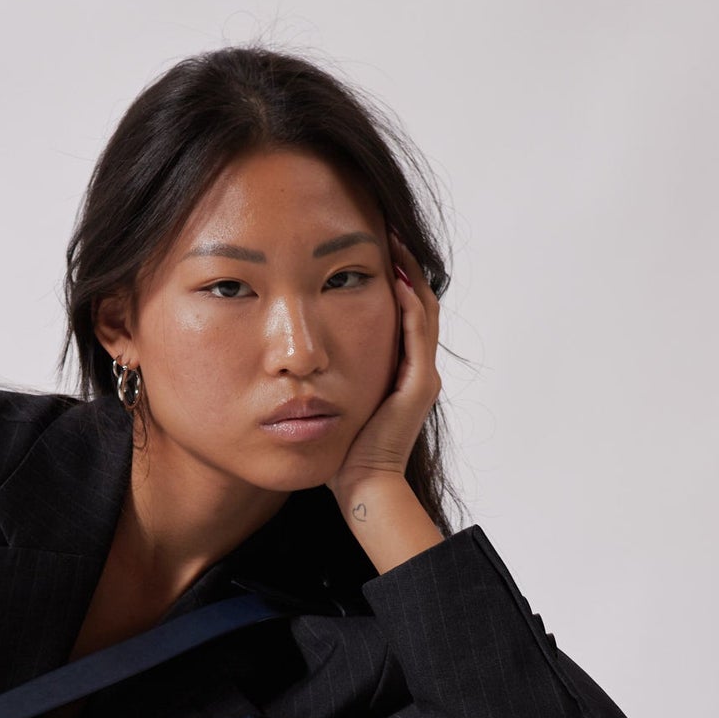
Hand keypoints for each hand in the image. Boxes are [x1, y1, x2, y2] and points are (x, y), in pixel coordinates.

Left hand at [329, 233, 442, 494]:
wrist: (362, 486)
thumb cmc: (341, 452)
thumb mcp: (333, 402)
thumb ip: (326, 376)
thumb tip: (296, 354)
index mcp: (400, 371)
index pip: (402, 312)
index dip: (391, 278)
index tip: (370, 248)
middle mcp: (417, 369)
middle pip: (417, 302)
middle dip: (403, 266)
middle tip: (386, 231)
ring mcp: (422, 376)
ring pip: (422, 311)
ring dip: (408, 275)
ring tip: (392, 243)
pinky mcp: (419, 385)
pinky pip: (416, 333)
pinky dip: (407, 304)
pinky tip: (391, 280)